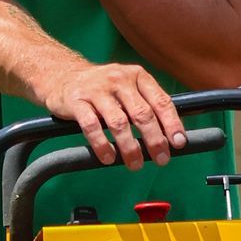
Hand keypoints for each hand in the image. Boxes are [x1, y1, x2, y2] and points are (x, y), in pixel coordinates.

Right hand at [42, 57, 187, 169]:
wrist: (62, 76)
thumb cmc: (101, 89)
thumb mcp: (127, 87)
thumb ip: (146, 104)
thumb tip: (170, 135)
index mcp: (137, 76)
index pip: (160, 101)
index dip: (172, 123)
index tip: (178, 143)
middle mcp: (119, 79)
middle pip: (142, 114)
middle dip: (154, 140)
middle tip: (161, 159)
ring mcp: (97, 90)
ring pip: (119, 123)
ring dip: (130, 147)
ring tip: (135, 164)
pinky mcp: (77, 101)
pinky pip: (92, 126)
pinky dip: (102, 145)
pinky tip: (108, 157)